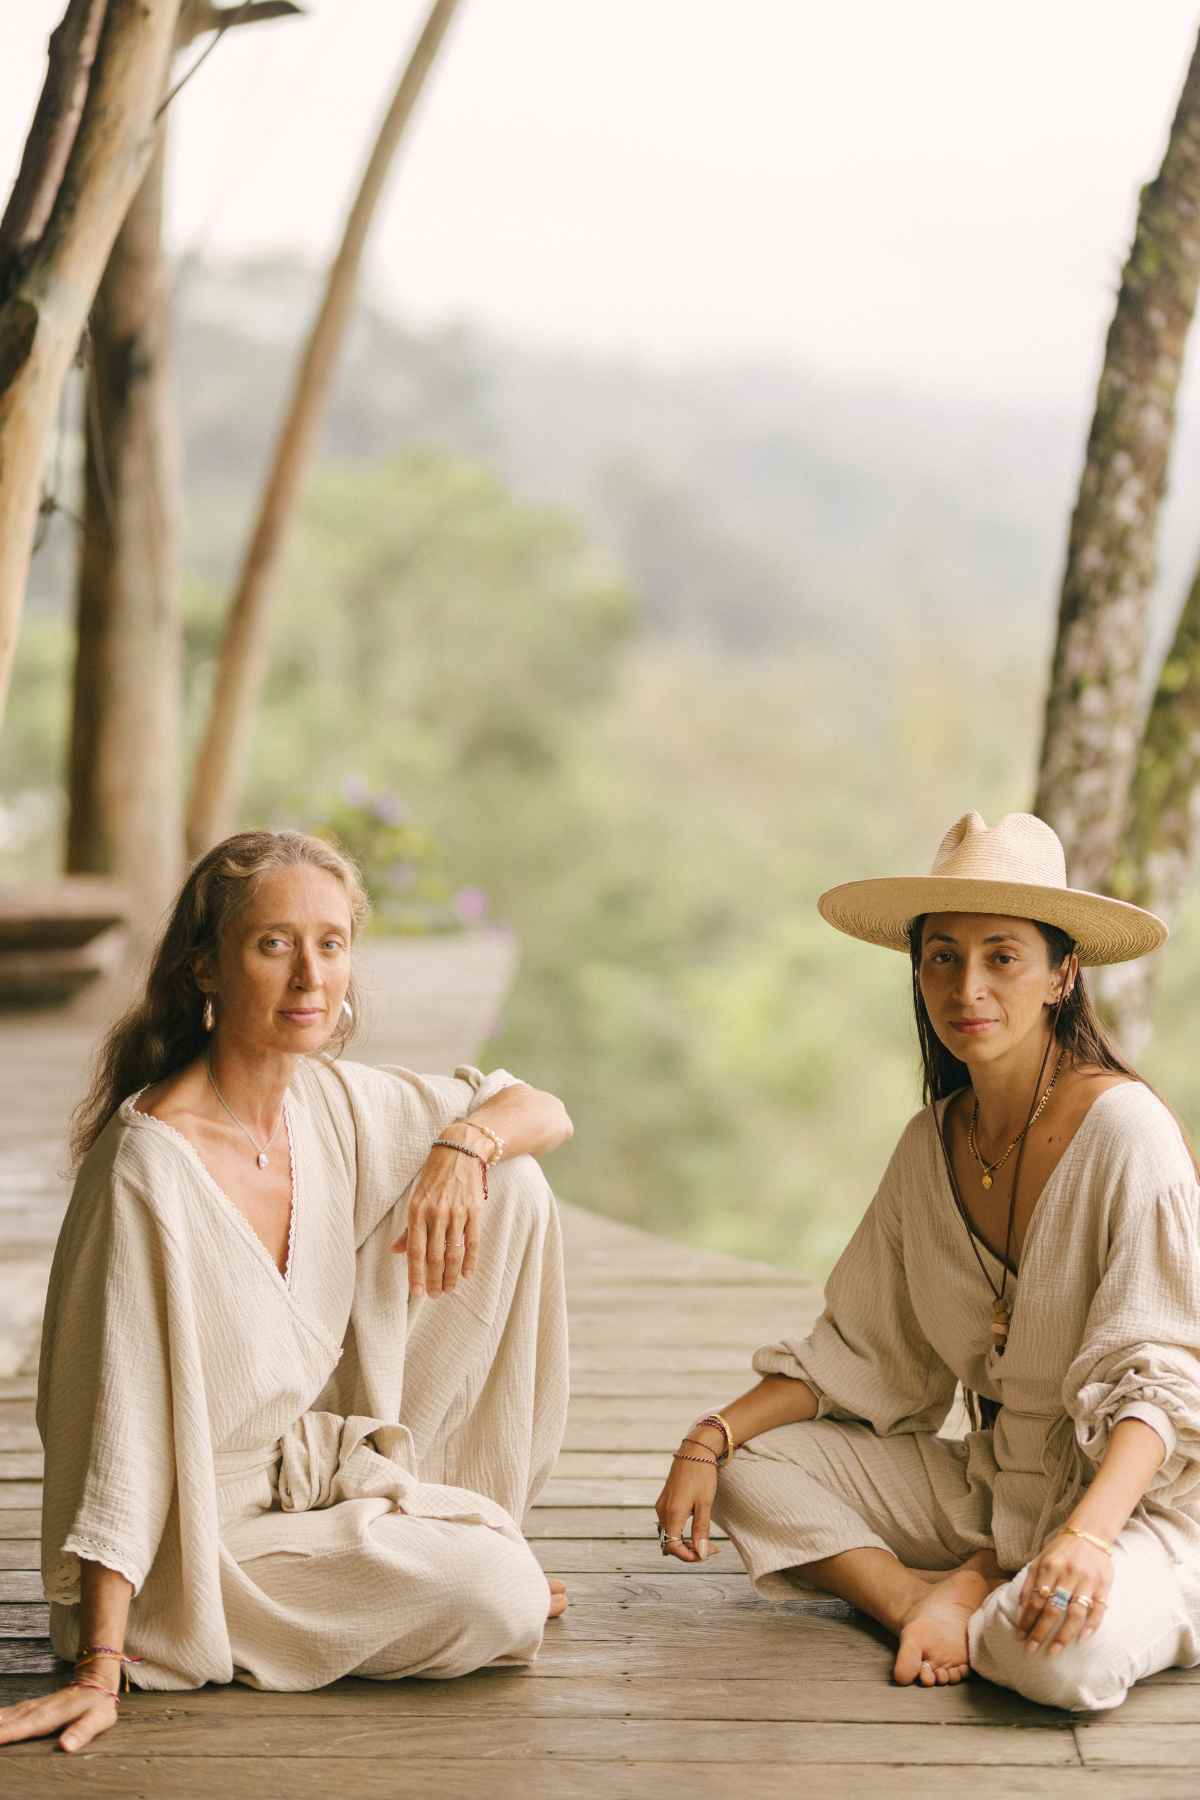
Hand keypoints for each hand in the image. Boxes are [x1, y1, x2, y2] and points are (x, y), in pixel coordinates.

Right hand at [0, 1678, 119, 1752]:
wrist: (96, 1682)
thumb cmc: (98, 1706)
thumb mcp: (98, 1719)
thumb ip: (82, 1732)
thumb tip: (65, 1747)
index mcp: (48, 1717)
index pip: (21, 1728)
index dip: (3, 1735)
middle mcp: (34, 1711)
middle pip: (4, 1723)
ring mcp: (29, 1708)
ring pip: (2, 1717)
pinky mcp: (27, 1709)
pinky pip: (5, 1714)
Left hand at [391, 1144, 483, 1297]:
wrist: (459, 1152)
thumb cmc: (433, 1177)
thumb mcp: (415, 1198)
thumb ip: (408, 1228)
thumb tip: (396, 1251)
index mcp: (416, 1211)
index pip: (415, 1250)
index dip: (416, 1274)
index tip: (417, 1293)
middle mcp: (435, 1214)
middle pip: (435, 1256)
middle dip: (435, 1279)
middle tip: (436, 1295)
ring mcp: (456, 1213)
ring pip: (454, 1252)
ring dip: (452, 1275)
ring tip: (449, 1288)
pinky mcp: (473, 1210)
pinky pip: (472, 1241)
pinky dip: (471, 1260)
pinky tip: (467, 1274)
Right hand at [654, 1428, 722, 1562]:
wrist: (695, 1450)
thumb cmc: (702, 1475)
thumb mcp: (705, 1504)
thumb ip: (701, 1531)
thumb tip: (701, 1554)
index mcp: (672, 1513)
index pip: (673, 1547)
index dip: (689, 1556)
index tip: (707, 1554)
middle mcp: (662, 1510)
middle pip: (669, 1542)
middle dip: (689, 1550)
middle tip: (710, 1547)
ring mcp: (661, 1504)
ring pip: (668, 1534)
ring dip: (684, 1541)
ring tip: (704, 1539)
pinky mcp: (664, 1500)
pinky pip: (668, 1523)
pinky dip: (680, 1531)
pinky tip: (694, 1527)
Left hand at [1017, 1532, 1111, 1653]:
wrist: (1090, 1533)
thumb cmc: (1060, 1550)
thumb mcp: (1039, 1560)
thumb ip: (1029, 1582)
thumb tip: (1020, 1609)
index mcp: (1049, 1567)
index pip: (1035, 1599)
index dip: (1027, 1619)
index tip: (1020, 1637)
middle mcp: (1067, 1574)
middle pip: (1053, 1609)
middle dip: (1041, 1632)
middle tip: (1032, 1650)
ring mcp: (1087, 1580)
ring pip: (1075, 1613)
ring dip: (1064, 1635)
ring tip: (1054, 1650)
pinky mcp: (1103, 1585)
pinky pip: (1098, 1609)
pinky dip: (1092, 1625)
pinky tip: (1082, 1639)